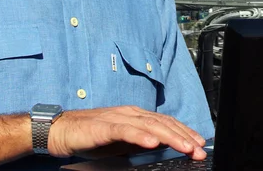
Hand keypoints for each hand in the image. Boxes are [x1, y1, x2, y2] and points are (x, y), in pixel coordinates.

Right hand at [47, 106, 206, 159]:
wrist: (62, 130)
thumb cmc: (91, 136)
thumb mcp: (122, 142)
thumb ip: (141, 142)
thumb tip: (162, 148)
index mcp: (136, 116)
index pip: (165, 122)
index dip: (184, 132)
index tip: (199, 144)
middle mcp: (130, 113)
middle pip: (162, 122)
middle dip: (183, 136)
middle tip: (199, 149)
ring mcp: (118, 118)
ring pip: (149, 125)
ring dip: (169, 136)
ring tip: (185, 146)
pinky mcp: (104, 126)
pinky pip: (125, 130)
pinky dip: (141, 136)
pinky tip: (153, 142)